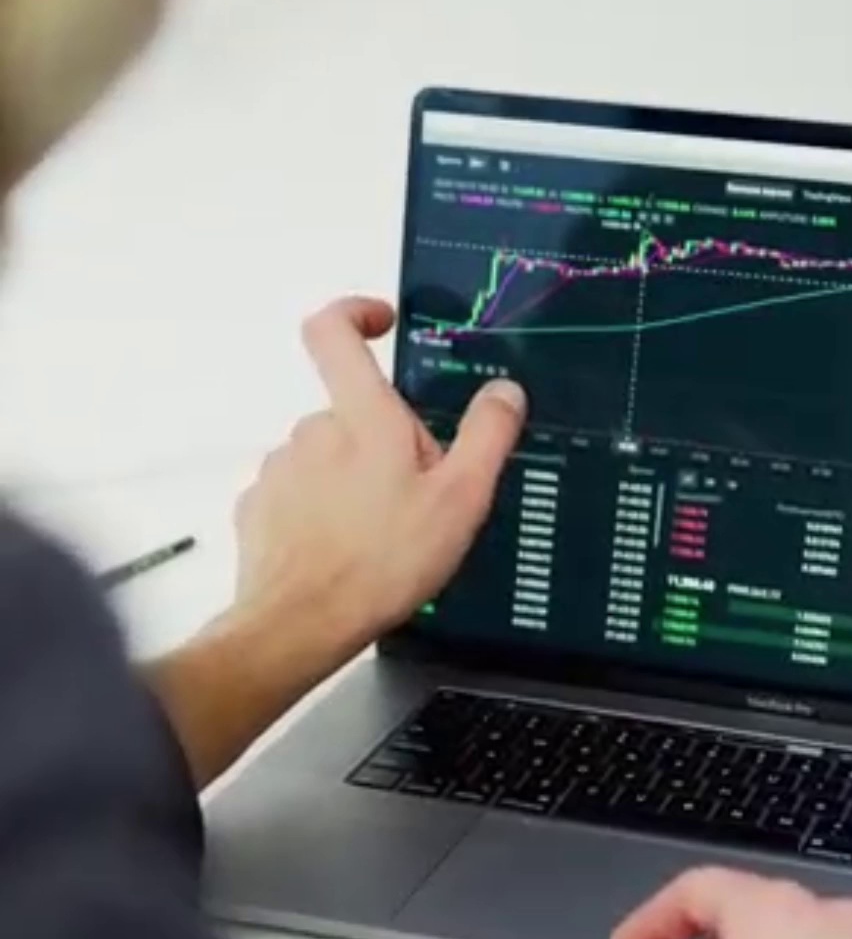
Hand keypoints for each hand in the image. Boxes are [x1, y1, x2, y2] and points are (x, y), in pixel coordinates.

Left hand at [234, 296, 526, 684]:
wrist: (301, 625)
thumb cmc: (380, 564)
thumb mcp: (461, 500)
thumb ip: (486, 436)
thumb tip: (503, 393)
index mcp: (362, 417)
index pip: (334, 330)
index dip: (355, 314)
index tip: (379, 323)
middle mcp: (312, 432)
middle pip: (350, 413)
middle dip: (382, 443)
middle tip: (414, 498)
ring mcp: (280, 471)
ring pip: (326, 460)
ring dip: (352, 484)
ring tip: (379, 537)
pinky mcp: (260, 510)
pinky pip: (299, 498)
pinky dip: (322, 516)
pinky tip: (345, 553)